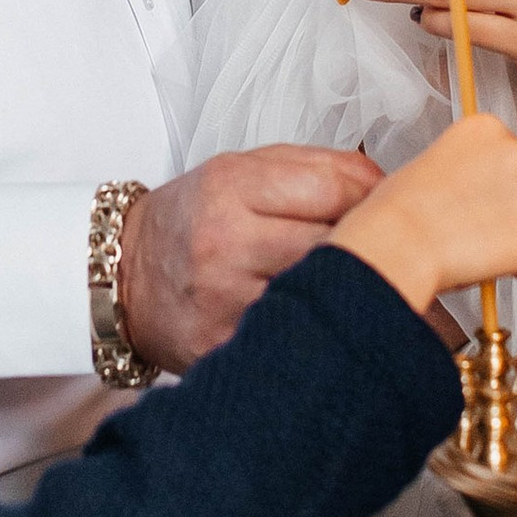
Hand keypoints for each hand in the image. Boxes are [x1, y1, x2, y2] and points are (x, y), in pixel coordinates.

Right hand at [118, 146, 379, 370]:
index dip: (376, 201)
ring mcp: (222, 300)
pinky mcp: (222, 347)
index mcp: (231, 186)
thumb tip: (391, 187)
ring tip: (370, 293)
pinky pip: (295, 340)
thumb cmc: (195, 219)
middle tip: (392, 257)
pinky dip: (323, 334)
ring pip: (321, 299)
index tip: (390, 212)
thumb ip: (320, 168)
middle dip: (374, 252)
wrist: (124, 276)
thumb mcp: (244, 170)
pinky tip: (332, 327)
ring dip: (355, 297)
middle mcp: (223, 242)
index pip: (334, 189)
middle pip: (335, 246)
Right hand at [333, 112, 516, 315]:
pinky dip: (514, 263)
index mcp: (487, 128)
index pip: (503, 150)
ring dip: (508, 231)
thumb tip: (468, 187)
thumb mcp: (426, 163)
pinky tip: (482, 263)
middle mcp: (514, 153)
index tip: (472, 192)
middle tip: (469, 222)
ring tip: (468, 244)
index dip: (486, 178)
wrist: (399, 242)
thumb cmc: (399, 209)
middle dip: (503, 203)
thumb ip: (461, 166)